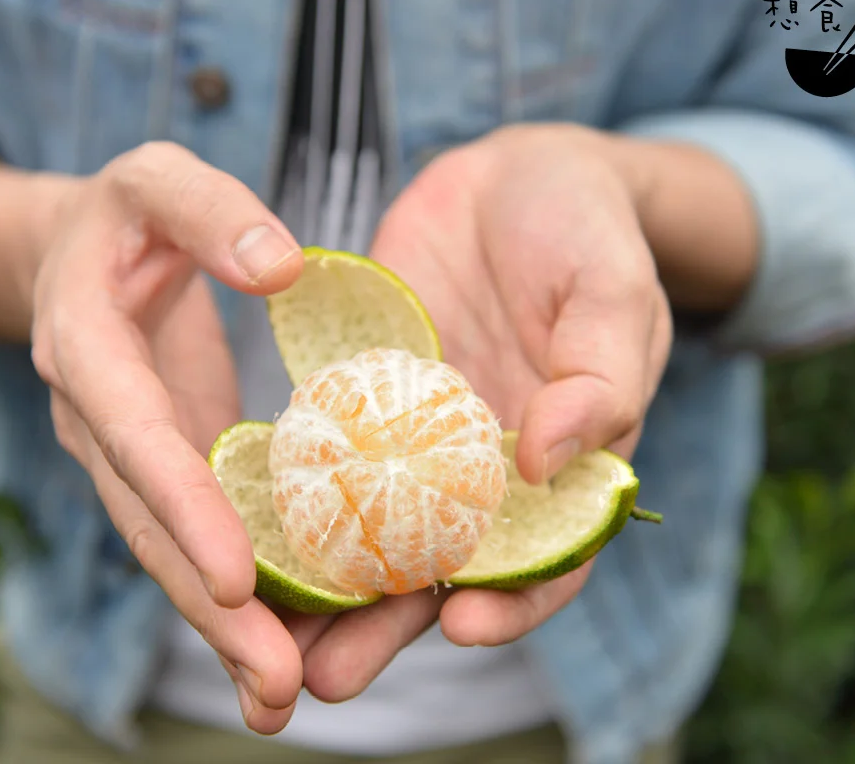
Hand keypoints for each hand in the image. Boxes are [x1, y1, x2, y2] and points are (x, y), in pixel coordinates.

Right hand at [26, 142, 309, 731]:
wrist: (78, 253)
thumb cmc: (127, 211)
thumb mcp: (160, 179)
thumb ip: (211, 210)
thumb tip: (283, 265)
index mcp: (86, 347)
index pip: (134, 435)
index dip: (180, 504)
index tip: (236, 577)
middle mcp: (97, 420)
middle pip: (148, 526)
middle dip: (207, 608)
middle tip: (275, 684)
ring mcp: (124, 458)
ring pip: (166, 552)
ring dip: (220, 629)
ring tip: (280, 699)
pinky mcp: (160, 472)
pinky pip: (192, 538)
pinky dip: (231, 598)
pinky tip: (277, 653)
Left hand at [293, 124, 672, 702]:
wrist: (516, 175)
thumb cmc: (586, 231)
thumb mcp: (611, 291)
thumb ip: (598, 376)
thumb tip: (546, 462)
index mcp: (564, 465)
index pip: (547, 558)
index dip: (514, 603)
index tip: (462, 625)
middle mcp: (487, 471)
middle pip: (441, 570)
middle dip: (386, 627)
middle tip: (325, 678)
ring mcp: (420, 441)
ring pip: (372, 532)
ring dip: (323, 589)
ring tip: (266, 638)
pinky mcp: (365, 399)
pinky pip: (329, 460)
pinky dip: (293, 503)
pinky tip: (242, 535)